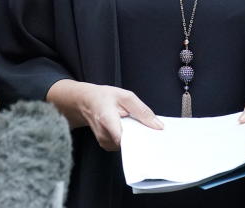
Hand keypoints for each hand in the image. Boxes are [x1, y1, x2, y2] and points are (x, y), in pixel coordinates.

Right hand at [47, 80, 162, 151]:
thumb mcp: (125, 96)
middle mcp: (105, 135)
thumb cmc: (104, 97)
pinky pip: (124, 146)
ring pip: (128, 146)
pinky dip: (130, 139)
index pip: (126, 140)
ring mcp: (105, 142)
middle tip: (152, 130)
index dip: (142, 141)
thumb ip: (143, 111)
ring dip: (136, 138)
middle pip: (130, 145)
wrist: (86, 102)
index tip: (154, 139)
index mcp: (108, 120)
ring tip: (138, 126)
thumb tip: (158, 126)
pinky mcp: (107, 145)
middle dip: (143, 138)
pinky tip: (131, 130)